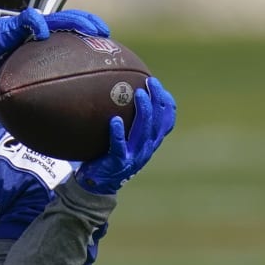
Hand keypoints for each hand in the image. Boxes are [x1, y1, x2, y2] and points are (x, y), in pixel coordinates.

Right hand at [0, 8, 111, 75]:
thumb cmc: (1, 62)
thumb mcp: (26, 74)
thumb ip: (41, 82)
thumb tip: (57, 106)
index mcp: (46, 36)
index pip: (72, 28)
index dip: (89, 31)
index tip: (106, 40)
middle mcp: (41, 27)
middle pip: (71, 18)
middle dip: (89, 22)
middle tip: (104, 33)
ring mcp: (29, 24)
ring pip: (56, 16)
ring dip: (73, 21)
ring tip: (86, 28)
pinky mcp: (14, 22)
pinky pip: (28, 20)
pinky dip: (36, 26)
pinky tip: (41, 34)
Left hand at [76, 76, 176, 194]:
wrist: (98, 182)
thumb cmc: (110, 154)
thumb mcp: (125, 136)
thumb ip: (129, 119)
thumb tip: (119, 87)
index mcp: (151, 141)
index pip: (166, 120)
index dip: (165, 102)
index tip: (156, 84)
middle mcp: (147, 148)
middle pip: (158, 122)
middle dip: (157, 99)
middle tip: (150, 82)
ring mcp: (134, 156)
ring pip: (144, 132)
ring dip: (144, 111)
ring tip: (139, 94)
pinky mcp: (119, 163)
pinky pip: (119, 146)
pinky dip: (118, 133)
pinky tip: (114, 120)